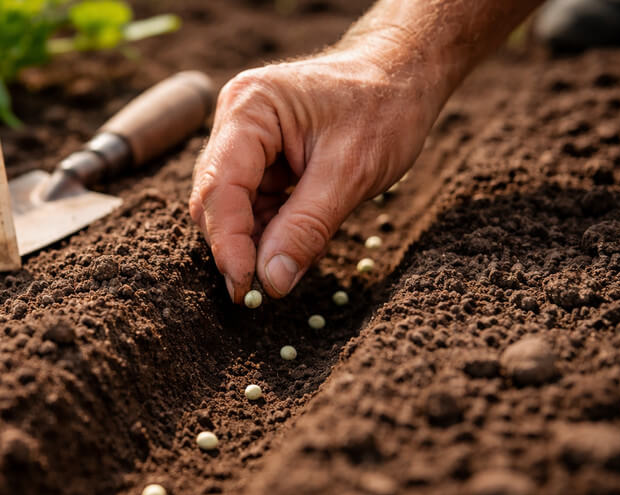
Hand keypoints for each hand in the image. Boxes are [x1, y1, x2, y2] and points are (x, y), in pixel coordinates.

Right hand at [189, 41, 442, 301]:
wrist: (403, 77)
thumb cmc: (383, 109)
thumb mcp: (351, 173)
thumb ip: (306, 228)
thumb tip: (272, 283)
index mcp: (250, 109)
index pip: (220, 187)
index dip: (228, 243)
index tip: (244, 289)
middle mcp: (235, 121)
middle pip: (216, 200)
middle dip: (238, 246)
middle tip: (260, 292)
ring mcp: (244, 140)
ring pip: (233, 209)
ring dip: (256, 243)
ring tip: (288, 263)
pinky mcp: (258, 159)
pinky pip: (253, 206)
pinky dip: (271, 232)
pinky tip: (294, 244)